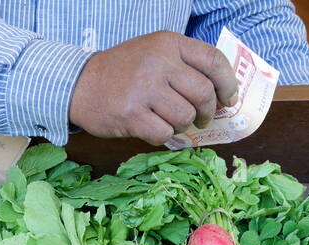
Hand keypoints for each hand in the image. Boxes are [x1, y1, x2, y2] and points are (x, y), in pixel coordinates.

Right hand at [68, 31, 238, 144]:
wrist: (79, 84)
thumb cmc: (122, 71)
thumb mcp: (153, 52)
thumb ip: (183, 65)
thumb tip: (218, 94)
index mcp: (168, 43)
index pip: (213, 61)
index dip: (228, 83)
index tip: (228, 98)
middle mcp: (158, 63)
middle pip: (203, 93)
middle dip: (207, 112)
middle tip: (201, 119)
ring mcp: (145, 90)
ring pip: (185, 117)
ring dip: (182, 126)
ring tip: (169, 122)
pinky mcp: (132, 115)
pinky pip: (164, 133)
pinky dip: (163, 136)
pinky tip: (152, 129)